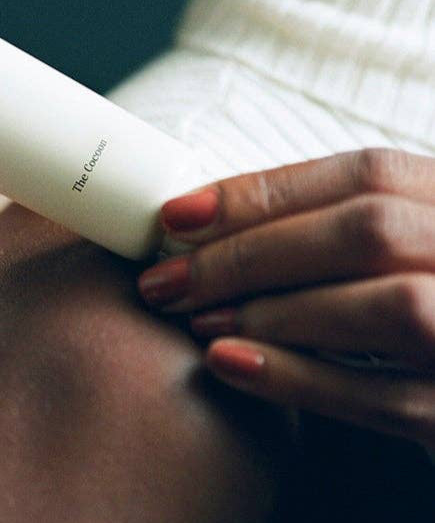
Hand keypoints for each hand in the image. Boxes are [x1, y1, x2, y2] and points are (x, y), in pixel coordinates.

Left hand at [138, 148, 434, 445]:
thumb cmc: (425, 312)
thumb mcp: (404, 250)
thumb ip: (338, 230)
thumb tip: (208, 220)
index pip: (365, 174)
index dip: (263, 190)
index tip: (176, 214)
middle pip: (367, 230)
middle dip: (249, 250)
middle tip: (165, 278)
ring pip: (388, 305)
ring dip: (273, 309)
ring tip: (196, 319)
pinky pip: (389, 399)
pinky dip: (299, 379)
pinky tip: (227, 365)